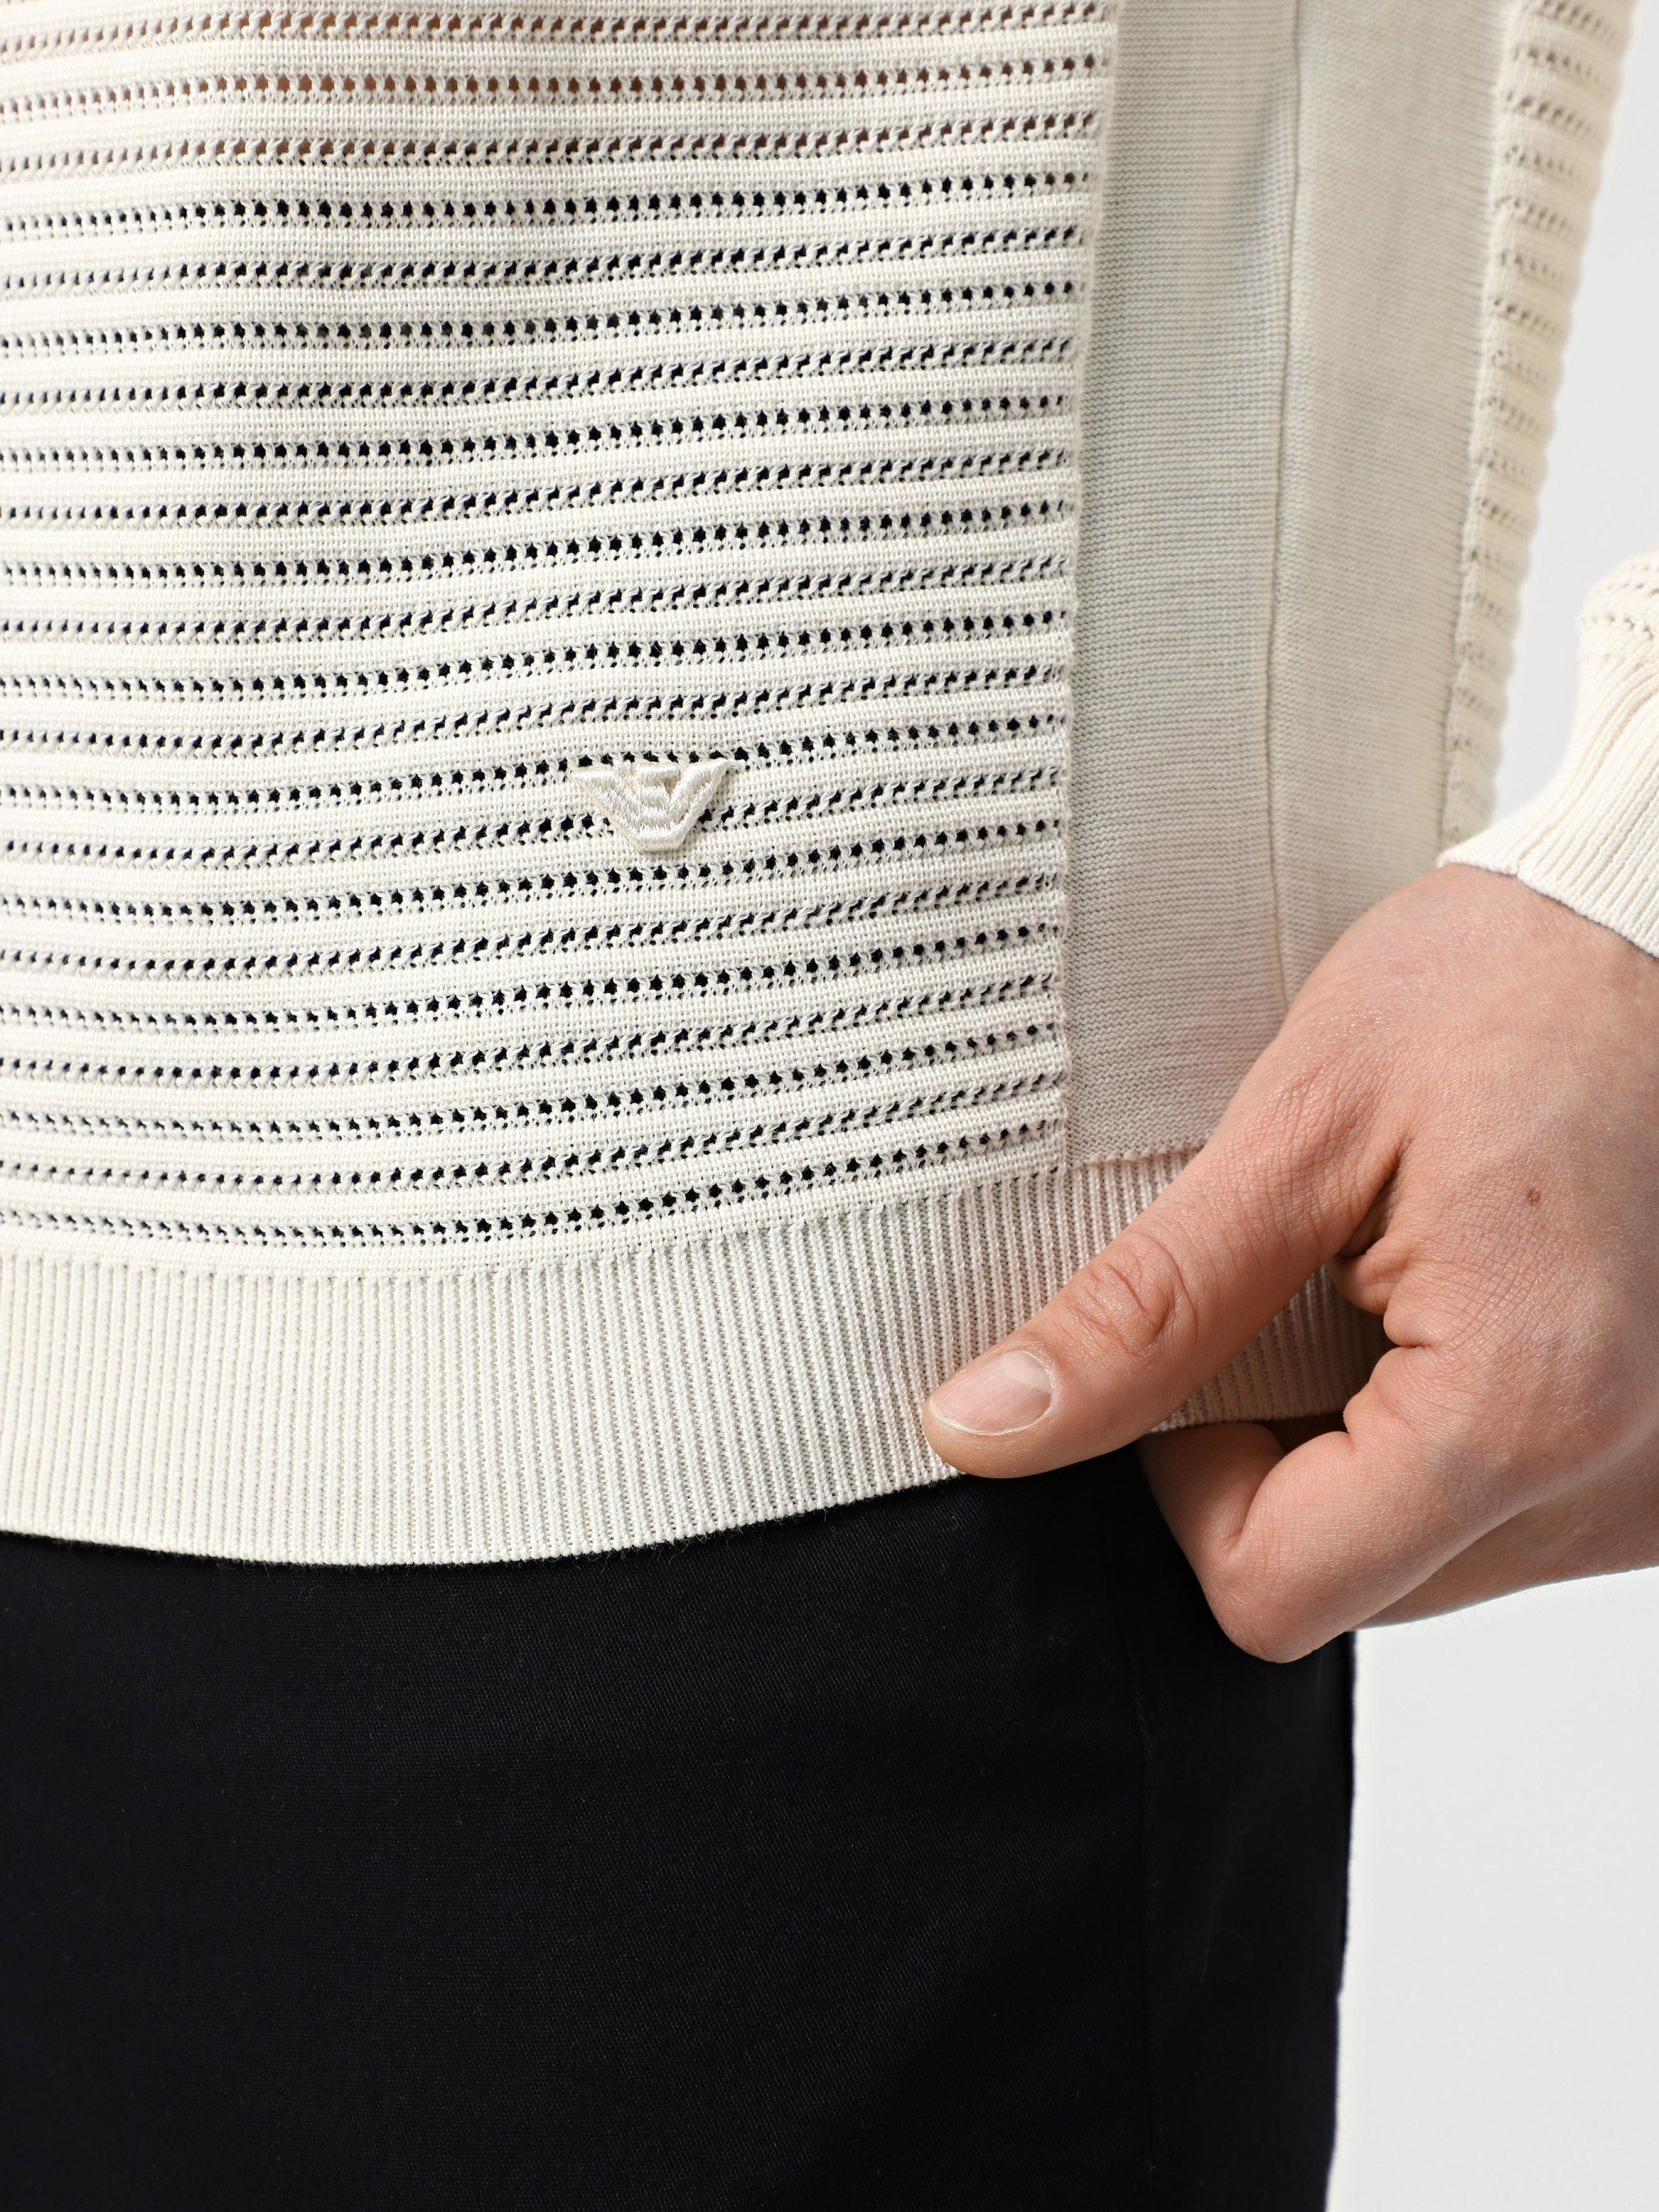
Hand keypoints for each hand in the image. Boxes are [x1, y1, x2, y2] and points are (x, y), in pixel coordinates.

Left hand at [922, 865, 1658, 1659]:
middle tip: (1309, 1286)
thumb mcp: (1299, 1129)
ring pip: (1419, 1553)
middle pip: (1348, 1584)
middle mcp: (1619, 1486)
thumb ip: (1145, 1309)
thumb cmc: (1516, 982)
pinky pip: (1501, 1508)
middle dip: (1278, 1457)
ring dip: (1366, 1440)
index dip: (1189, 1478)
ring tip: (1402, 1274)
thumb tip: (989, 1427)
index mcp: (1523, 1414)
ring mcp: (1655, 1489)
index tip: (1207, 1342)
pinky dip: (1445, 1427)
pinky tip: (1466, 1299)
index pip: (1273, 1591)